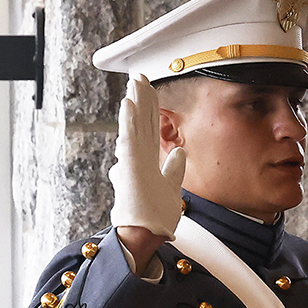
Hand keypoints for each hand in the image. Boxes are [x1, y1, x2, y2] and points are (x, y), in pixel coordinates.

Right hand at [111, 80, 187, 240]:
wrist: (144, 231)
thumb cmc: (153, 214)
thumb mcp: (171, 186)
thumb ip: (174, 168)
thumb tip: (179, 151)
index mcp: (147, 159)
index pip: (150, 127)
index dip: (151, 108)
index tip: (150, 91)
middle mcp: (138, 156)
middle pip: (142, 120)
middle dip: (142, 97)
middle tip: (139, 75)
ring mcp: (133, 159)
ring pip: (135, 123)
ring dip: (135, 100)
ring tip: (134, 80)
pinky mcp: (131, 165)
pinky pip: (130, 138)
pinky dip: (129, 120)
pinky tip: (128, 102)